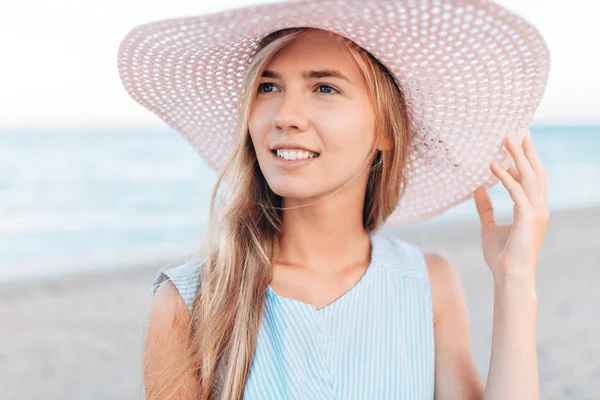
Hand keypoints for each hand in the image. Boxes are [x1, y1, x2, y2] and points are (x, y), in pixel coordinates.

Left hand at [474, 135, 549, 284]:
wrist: (509, 276)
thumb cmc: (500, 256)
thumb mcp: (488, 227)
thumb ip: (485, 207)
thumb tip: (477, 188)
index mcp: (532, 209)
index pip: (531, 178)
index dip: (523, 160)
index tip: (513, 144)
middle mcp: (538, 207)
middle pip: (535, 172)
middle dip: (527, 151)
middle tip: (517, 131)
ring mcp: (536, 212)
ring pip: (529, 177)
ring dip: (517, 157)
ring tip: (506, 139)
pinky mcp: (528, 217)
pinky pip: (516, 191)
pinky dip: (505, 176)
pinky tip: (492, 165)